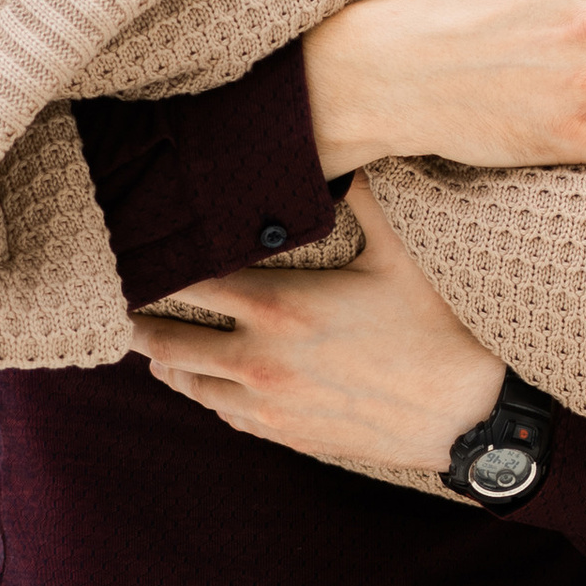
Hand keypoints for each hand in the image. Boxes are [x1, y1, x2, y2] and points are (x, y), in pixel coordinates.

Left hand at [126, 185, 507, 476]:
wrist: (470, 419)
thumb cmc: (442, 332)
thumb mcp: (404, 257)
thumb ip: (367, 200)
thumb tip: (349, 150)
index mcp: (280, 308)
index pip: (189, 282)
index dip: (154, 266)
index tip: (132, 251)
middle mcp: (261, 361)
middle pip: (167, 341)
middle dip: (137, 322)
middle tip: (115, 304)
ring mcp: (270, 405)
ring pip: (189, 385)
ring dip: (166, 363)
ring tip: (148, 345)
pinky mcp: (287, 435)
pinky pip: (224, 416)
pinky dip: (204, 395)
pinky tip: (199, 383)